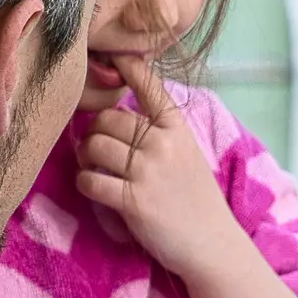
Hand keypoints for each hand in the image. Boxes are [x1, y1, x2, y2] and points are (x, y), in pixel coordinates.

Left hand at [74, 57, 247, 278]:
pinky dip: (86, 183)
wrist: (212, 245)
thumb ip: (159, 133)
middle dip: (94, 133)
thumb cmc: (194, 200)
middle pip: (106, 119)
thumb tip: (112, 115)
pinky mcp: (134, 201)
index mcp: (176, 129)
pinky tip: (96, 189)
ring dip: (86, 157)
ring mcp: (148, 172)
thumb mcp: (186, 155)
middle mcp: (163, 144)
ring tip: (95, 169)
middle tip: (98, 151)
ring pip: (94, 146)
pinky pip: (90, 180)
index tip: (113, 53)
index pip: (149, 87)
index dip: (128, 66)